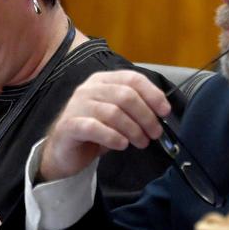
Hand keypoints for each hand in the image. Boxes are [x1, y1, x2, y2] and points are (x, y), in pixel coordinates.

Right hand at [40, 70, 170, 181]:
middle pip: (125, 95)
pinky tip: (121, 145)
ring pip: (113, 112)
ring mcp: (76, 106)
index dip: (152, 94)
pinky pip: (94, 127)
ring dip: (133, 130)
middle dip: (146, 116)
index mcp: (102, 80)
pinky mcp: (69, 125)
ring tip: (141, 142)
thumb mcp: (117, 115)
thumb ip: (135, 108)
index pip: (132, 78)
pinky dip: (113, 137)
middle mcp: (88, 89)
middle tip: (155, 133)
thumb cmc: (95, 132)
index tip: (164, 111)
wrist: (64, 151)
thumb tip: (162, 112)